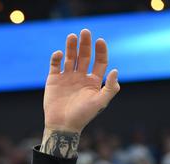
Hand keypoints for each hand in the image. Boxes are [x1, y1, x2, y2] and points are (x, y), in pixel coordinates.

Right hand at [41, 29, 119, 156]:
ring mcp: (67, 77)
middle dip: (85, 44)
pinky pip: (55, 65)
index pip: (99, 61)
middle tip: (85, 32)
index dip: (100, 50)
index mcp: (93, 81)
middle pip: (85, 56)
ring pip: (70, 57)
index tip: (99, 41)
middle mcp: (81, 77)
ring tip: (72, 36)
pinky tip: (60, 54)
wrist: (63, 126)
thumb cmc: (83, 116)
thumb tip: (116, 70)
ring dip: (71, 46)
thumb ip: (110, 88)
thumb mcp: (100, 103)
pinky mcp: (54, 80)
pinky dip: (57, 57)